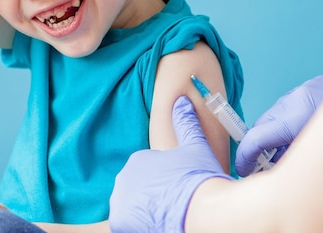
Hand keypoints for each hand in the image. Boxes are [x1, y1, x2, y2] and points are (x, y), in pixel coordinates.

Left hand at [109, 96, 231, 232]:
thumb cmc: (201, 178)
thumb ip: (186, 123)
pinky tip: (159, 224)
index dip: (165, 184)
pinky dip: (140, 226)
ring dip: (147, 213)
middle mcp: (124, 178)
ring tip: (169, 216)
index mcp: (138, 160)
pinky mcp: (120, 222)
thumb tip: (181, 102)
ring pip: (134, 209)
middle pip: (139, 192)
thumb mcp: (196, 146)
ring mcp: (120, 201)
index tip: (179, 190)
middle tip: (175, 205)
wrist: (202, 211)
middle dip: (155, 198)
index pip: (148, 174)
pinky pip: (128, 225)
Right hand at [235, 75, 322, 176]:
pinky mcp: (311, 86)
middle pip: (262, 124)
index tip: (243, 168)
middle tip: (264, 164)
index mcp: (296, 118)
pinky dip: (289, 120)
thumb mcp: (315, 154)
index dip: (246, 156)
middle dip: (261, 144)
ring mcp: (303, 91)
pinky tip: (301, 130)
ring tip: (287, 148)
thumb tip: (270, 170)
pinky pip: (290, 106)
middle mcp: (296, 100)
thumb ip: (288, 161)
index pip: (256, 138)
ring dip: (275, 131)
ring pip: (274, 114)